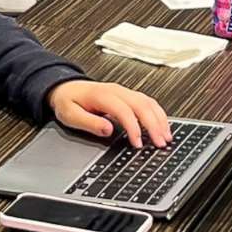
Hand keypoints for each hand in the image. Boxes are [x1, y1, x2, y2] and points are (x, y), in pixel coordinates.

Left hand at [48, 80, 172, 147]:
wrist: (65, 88)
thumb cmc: (68, 101)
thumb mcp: (70, 115)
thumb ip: (89, 123)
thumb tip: (108, 130)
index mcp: (102, 95)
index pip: (124, 110)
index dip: (133, 127)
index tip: (138, 143)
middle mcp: (116, 91)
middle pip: (141, 105)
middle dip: (153, 125)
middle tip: (160, 143)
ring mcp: (124, 92)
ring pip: (148, 102)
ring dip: (159, 119)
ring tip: (166, 137)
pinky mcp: (128, 96)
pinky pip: (147, 102)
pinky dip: (157, 113)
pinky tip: (162, 125)